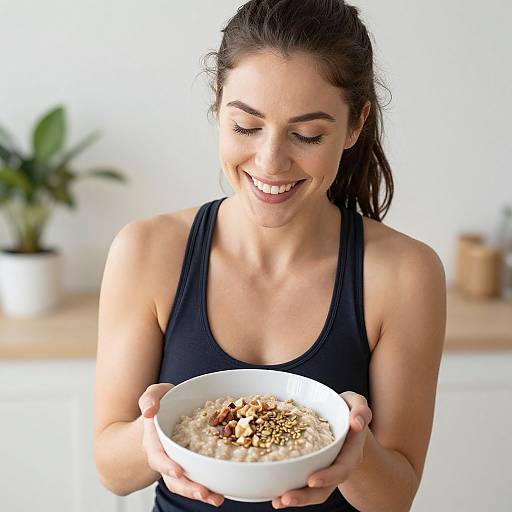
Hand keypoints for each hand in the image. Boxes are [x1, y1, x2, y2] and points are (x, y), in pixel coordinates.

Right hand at [138, 383, 224, 507]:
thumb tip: (149, 411)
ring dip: (200, 493)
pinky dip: (208, 487)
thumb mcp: (155, 394)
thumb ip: (150, 398)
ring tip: (217, 498)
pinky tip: (222, 491)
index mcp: (154, 441)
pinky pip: (196, 479)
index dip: (166, 465)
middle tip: (204, 492)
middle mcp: (165, 458)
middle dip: (188, 487)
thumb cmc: (162, 403)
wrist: (166, 414)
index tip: (178, 471)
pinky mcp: (191, 466)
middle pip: (173, 478)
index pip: (158, 456)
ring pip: (185, 485)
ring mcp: (178, 464)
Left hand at [272, 391, 371, 508]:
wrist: (344, 420)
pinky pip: (301, 483)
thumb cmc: (348, 410)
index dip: (328, 476)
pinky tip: (273, 496)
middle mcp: (337, 466)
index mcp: (350, 452)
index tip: (312, 480)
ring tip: (277, 501)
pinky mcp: (310, 468)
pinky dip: (288, 490)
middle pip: (324, 488)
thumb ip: (360, 409)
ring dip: (295, 498)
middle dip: (305, 496)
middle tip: (285, 498)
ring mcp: (323, 470)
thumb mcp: (356, 404)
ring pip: (312, 491)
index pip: (341, 468)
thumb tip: (356, 423)